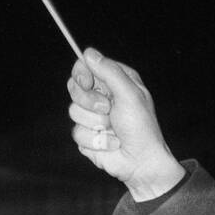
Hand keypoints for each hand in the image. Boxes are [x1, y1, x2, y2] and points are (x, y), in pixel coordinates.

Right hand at [66, 48, 185, 200]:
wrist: (141, 162)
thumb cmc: (141, 128)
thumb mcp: (130, 94)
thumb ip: (110, 72)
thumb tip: (88, 52)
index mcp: (115, 82)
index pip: (85, 66)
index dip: (82, 74)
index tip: (87, 83)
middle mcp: (103, 96)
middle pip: (74, 87)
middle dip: (89, 101)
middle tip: (108, 110)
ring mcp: (93, 116)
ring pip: (73, 111)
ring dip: (95, 123)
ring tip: (113, 130)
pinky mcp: (87, 135)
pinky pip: (76, 132)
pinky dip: (95, 140)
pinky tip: (110, 143)